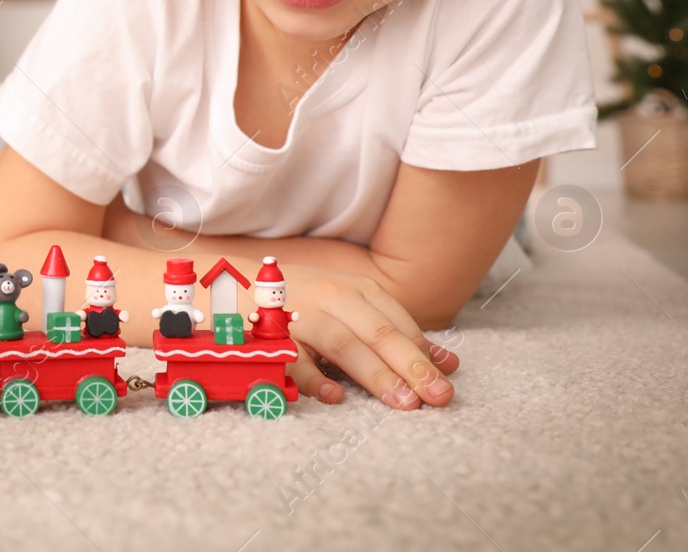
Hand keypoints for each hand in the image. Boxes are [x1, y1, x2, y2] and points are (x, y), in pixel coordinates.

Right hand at [279, 264, 459, 409]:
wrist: (237, 285)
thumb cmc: (305, 302)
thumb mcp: (351, 307)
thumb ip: (397, 334)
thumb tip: (449, 364)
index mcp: (354, 289)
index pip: (397, 323)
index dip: (423, 355)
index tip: (446, 384)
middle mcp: (330, 296)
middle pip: (377, 332)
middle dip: (410, 366)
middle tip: (436, 397)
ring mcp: (300, 315)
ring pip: (342, 343)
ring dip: (375, 374)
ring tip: (402, 402)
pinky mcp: (271, 336)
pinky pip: (293, 358)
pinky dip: (313, 377)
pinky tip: (334, 396)